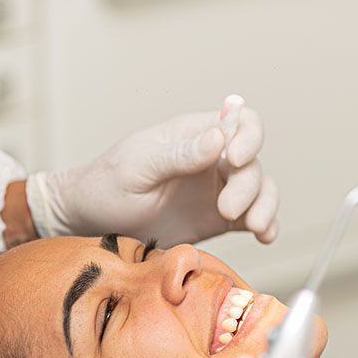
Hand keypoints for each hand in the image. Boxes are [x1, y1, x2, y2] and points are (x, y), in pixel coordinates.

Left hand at [26, 98, 278, 246]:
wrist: (91, 223)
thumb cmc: (107, 185)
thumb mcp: (138, 166)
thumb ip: (179, 154)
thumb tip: (219, 136)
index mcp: (194, 135)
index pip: (241, 121)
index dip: (249, 136)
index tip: (234, 159)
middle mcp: (212, 159)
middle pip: (253, 163)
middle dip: (248, 186)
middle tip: (225, 210)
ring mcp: (217, 190)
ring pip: (260, 190)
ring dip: (264, 207)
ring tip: (254, 227)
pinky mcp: (218, 220)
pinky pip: (252, 218)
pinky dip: (266, 225)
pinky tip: (264, 236)